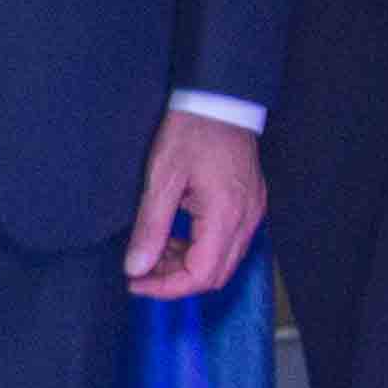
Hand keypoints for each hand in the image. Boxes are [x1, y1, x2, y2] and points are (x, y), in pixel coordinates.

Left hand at [123, 109, 261, 300]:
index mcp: (226, 215)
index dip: (167, 288)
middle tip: (142, 269)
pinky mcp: (250, 205)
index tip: (136, 283)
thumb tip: (135, 267)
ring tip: (154, 250)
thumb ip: (150, 227)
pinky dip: (200, 248)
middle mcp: (247, 220)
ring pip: (222, 261)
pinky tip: (176, 236)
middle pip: (214, 275)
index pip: (200, 275)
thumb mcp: (162, 178)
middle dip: (175, 280)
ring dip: (187, 264)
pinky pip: (228, 242)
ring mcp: (252, 213)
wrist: (221, 100)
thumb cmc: (191, 131)